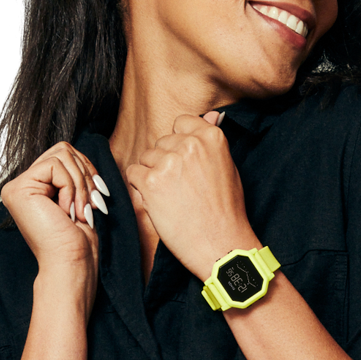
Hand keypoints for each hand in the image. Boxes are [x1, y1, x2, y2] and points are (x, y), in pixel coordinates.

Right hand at [0, 142, 108, 312]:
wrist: (71, 264)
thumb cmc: (79, 240)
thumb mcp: (80, 197)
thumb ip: (73, 173)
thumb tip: (79, 152)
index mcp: (35, 186)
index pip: (64, 154)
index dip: (87, 169)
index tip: (97, 197)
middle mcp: (21, 185)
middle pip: (63, 149)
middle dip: (85, 174)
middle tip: (89, 205)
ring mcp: (17, 187)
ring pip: (61, 154)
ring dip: (80, 184)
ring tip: (79, 210)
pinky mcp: (18, 189)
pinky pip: (56, 166)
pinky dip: (70, 188)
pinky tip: (67, 212)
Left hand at [126, 113, 258, 280]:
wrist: (220, 245)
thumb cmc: (226, 210)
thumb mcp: (227, 168)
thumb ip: (211, 141)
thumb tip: (212, 114)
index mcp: (211, 137)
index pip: (180, 123)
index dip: (179, 144)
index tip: (186, 163)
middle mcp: (189, 144)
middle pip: (161, 142)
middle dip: (165, 162)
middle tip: (182, 188)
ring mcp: (169, 162)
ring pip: (146, 158)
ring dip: (152, 175)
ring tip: (172, 198)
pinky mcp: (150, 181)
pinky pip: (133, 173)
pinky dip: (141, 188)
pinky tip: (160, 203)